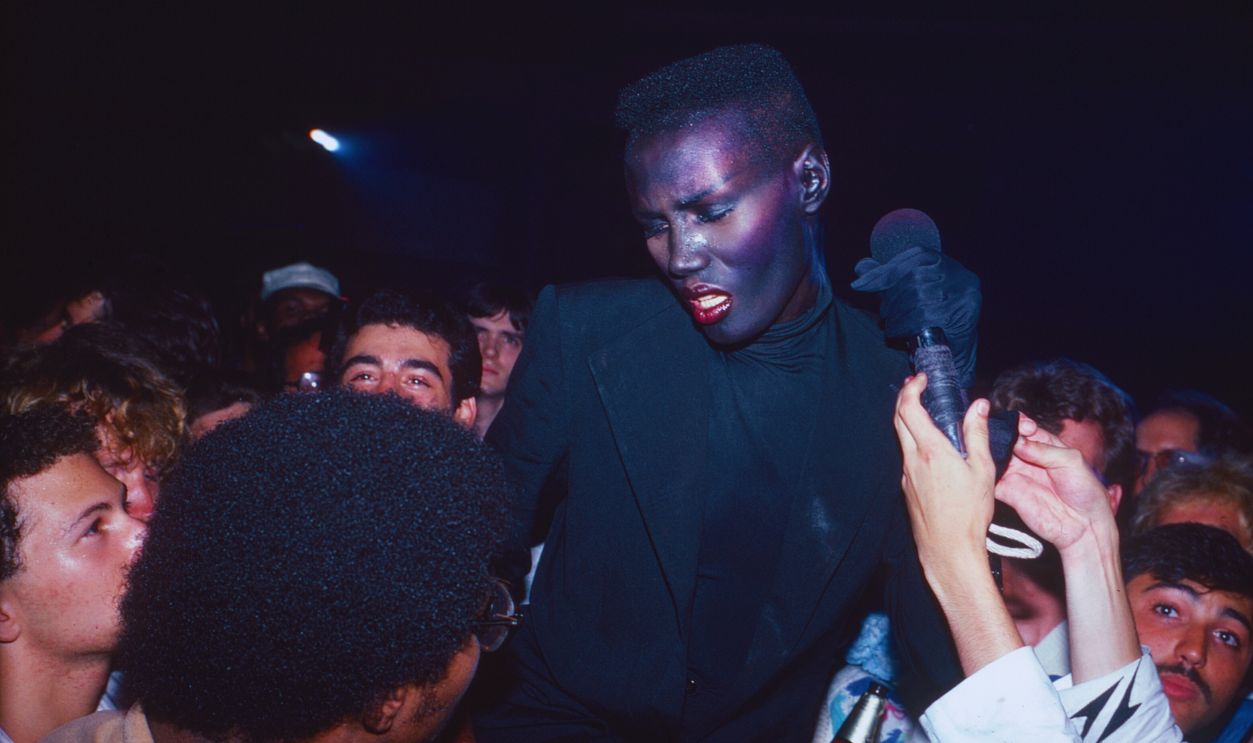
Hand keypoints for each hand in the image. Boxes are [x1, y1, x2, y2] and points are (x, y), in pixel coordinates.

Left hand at [894, 373, 995, 576]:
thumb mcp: (982, 470)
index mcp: (930, 451)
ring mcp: (905, 475)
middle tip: (917, 386)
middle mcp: (911, 460)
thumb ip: (977, 434)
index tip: (921, 379)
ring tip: (925, 412)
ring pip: (900, 438)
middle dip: (904, 397)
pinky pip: (906, 457)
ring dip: (908, 419)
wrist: (948, 550)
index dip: (912, 389)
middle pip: (898, 419)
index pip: (909, 409)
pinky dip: (913, 441)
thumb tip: (978, 406)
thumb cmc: (969, 514)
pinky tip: (929, 446)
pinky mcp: (906, 488)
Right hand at [994, 418, 1115, 551]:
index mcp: (1044, 445)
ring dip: (987, 453)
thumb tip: (1017, 440)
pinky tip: (980, 468)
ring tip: (982, 448)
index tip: (1018, 426)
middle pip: (1004, 440)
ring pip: (994, 458)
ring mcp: (1016, 475)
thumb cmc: (1086, 491)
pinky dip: (983, 474)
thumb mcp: (1071, 461)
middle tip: (991, 433)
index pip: (1023, 427)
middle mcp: (1027, 458)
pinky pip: (990, 481)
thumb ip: (1044, 450)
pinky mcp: (1008, 493)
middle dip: (997, 435)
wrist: (1084, 526)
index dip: (1017, 424)